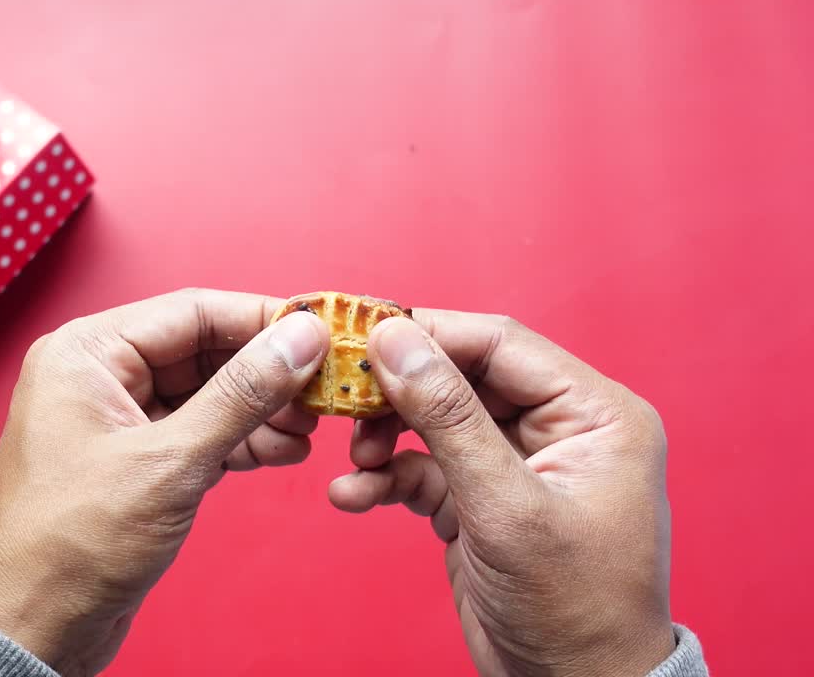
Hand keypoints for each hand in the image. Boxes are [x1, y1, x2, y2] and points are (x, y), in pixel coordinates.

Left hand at [0, 289, 328, 675]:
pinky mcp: (134, 464)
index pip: (191, 311)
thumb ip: (241, 394)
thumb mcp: (169, 462)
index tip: (324, 330)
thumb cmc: (70, 545)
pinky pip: (198, 434)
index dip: (263, 319)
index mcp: (85, 354)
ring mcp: (116, 422)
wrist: (28, 628)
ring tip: (309, 430)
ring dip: (260, 410)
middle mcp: (97, 377)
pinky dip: (240, 441)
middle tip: (326, 389)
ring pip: (206, 395)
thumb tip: (299, 337)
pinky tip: (282, 452)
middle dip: (267, 371)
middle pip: (203, 351)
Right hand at [329, 311, 674, 676]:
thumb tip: (394, 339)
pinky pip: (424, 468)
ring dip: (385, 437)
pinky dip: (386, 479)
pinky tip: (353, 496)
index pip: (500, 344)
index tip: (361, 333)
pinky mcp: (482, 499)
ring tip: (356, 460)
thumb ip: (447, 417)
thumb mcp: (505, 506)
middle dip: (398, 392)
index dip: (429, 333)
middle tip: (343, 396)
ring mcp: (517, 464)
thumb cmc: (573, 606)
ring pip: (434, 421)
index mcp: (595, 413)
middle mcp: (559, 428)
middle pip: (460, 377)